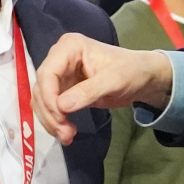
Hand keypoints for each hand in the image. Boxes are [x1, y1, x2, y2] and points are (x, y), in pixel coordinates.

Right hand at [32, 33, 174, 144]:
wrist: (142, 77)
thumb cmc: (131, 71)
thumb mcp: (114, 81)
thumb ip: (88, 92)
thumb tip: (61, 106)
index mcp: (70, 47)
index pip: (48, 73)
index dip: (49, 97)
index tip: (60, 118)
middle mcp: (59, 58)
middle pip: (41, 88)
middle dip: (50, 113)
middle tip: (65, 134)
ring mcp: (60, 74)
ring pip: (42, 100)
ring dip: (51, 120)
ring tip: (67, 136)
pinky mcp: (63, 88)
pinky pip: (50, 106)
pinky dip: (55, 121)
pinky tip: (66, 132)